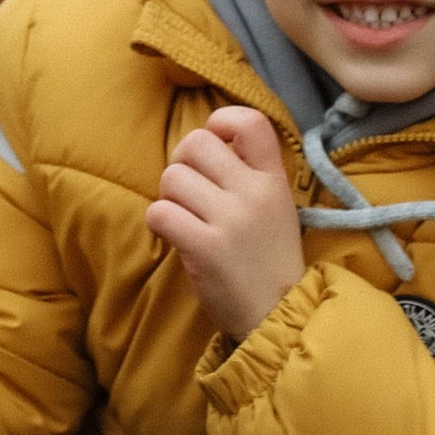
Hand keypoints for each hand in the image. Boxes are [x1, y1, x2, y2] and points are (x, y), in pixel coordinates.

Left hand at [147, 103, 305, 341]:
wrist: (276, 313)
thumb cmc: (266, 257)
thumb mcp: (275, 206)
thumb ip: (249, 172)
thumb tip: (205, 141)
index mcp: (274, 179)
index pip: (250, 120)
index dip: (220, 122)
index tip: (215, 145)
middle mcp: (254, 193)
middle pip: (195, 143)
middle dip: (181, 163)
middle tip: (188, 191)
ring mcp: (231, 219)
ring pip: (172, 177)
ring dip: (169, 197)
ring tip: (186, 218)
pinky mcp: (206, 247)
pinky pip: (160, 212)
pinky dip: (159, 222)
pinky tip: (174, 235)